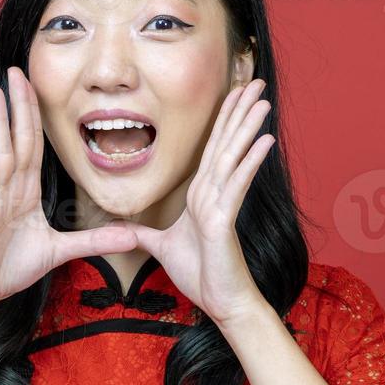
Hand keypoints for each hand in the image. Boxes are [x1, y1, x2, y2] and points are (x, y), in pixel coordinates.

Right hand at [0, 66, 137, 317]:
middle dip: (19, 106)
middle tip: (18, 71)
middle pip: (17, 140)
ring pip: (0, 153)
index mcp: (25, 192)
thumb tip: (133, 236)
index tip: (37, 88)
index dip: (36, 117)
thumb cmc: (7, 268)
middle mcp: (8, 188)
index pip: (34, 147)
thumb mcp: (60, 251)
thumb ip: (94, 241)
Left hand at [118, 78, 275, 326]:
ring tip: (262, 100)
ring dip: (247, 128)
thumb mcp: (161, 247)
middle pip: (225, 144)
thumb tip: (121, 227)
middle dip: (239, 111)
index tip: (232, 92)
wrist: (222, 303)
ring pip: (232, 158)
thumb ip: (142, 233)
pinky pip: (236, 186)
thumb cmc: (201, 275)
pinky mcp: (225, 221)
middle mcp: (214, 194)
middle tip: (256, 81)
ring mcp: (222, 205)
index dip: (222, 119)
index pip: (211, 148)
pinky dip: (248, 163)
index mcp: (202, 195)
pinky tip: (262, 141)